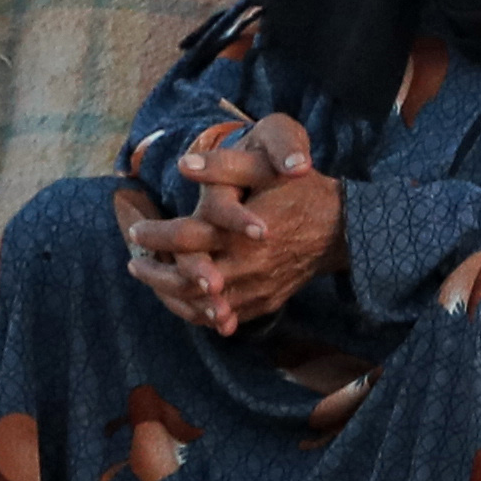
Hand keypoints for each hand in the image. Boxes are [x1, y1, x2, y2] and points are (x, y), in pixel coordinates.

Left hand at [118, 114, 340, 335]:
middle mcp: (246, 267)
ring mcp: (256, 289)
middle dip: (154, 274)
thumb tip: (183, 163)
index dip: (154, 236)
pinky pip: (225, 317)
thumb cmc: (303, 193)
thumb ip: (225, 165)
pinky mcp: (266, 301)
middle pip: (185, 281)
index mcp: (240, 234)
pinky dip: (199, 313)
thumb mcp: (267, 169)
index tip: (135, 230)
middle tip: (134, 264)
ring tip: (153, 282)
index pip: (184, 239)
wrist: (346, 228)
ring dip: (171, 296)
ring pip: (201, 305)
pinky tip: (185, 301)